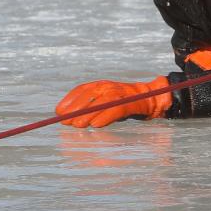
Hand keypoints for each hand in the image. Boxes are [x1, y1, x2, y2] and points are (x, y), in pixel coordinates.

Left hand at [55, 78, 172, 128]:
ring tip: (78, 125)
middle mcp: (109, 87)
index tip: (58, 111)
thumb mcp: (107, 102)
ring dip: (88, 114)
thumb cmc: (125, 103)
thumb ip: (92, 108)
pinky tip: (96, 125)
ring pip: (101, 102)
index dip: (69, 100)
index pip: (82, 89)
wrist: (152, 98)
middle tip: (65, 122)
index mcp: (102, 85)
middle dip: (75, 108)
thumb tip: (72, 119)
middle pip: (88, 95)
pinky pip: (116, 109)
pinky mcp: (131, 103)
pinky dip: (105, 117)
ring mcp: (121, 94)